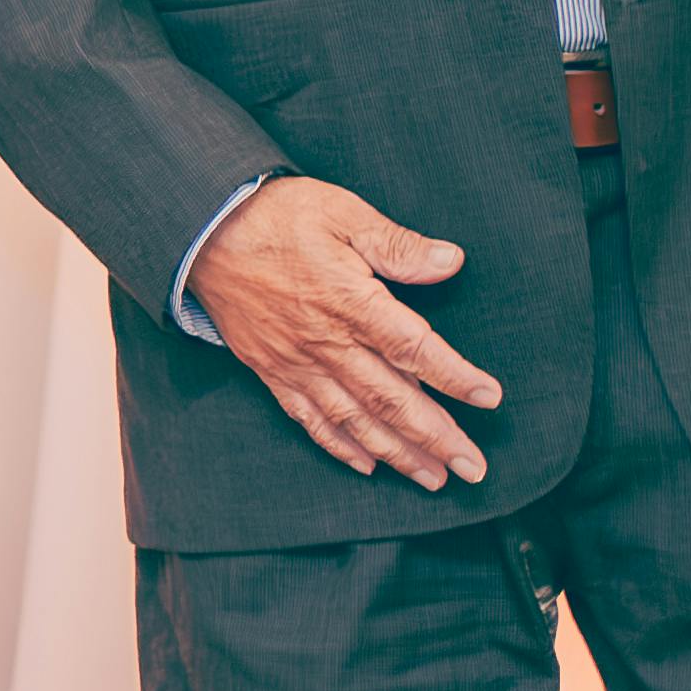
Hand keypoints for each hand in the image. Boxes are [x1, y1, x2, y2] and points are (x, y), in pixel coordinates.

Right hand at [189, 174, 503, 488]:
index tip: (490, 398)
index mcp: (348, 301)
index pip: (412, 348)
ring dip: (397, 453)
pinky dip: (339, 446)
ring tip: (433, 479)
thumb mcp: (342, 212)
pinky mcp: (271, 371)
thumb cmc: (276, 216)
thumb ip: (396, 244)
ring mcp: (296, 362)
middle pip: (390, 399)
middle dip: (436, 437)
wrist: (200, 231)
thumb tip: (450, 261)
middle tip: (474, 468)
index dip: (454, 376)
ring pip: (354, 419)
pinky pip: (309, 418)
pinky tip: (367, 465)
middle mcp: (325, 342)